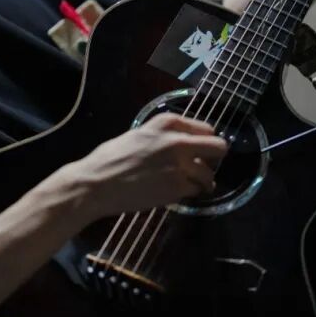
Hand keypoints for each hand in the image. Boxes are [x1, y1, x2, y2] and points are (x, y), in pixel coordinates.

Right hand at [66, 113, 228, 219]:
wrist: (98, 183)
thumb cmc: (111, 158)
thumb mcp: (138, 134)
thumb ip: (162, 135)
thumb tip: (182, 142)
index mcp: (166, 123)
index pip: (205, 128)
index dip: (204, 140)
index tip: (200, 148)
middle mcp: (178, 141)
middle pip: (218, 147)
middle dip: (214, 157)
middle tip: (205, 166)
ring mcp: (180, 165)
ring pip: (208, 174)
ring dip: (202, 180)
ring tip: (189, 184)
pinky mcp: (178, 188)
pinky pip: (195, 190)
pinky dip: (188, 193)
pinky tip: (174, 192)